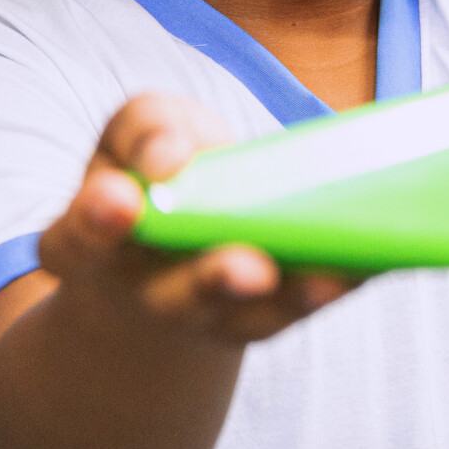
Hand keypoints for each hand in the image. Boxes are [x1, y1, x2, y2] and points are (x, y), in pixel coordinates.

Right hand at [40, 92, 353, 347]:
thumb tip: (169, 155)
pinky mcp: (263, 318)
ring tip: (326, 279)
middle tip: (247, 267)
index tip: (121, 197)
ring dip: (290, 299)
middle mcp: (142, 295)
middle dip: (211, 282)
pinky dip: (337, 284)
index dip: (97, 220)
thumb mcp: (138, 134)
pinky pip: (304, 306)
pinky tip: (371, 262)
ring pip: (247, 319)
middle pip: (172, 300)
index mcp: (87, 246)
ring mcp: (207, 317)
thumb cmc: (153, 175)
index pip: (77, 240)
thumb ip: (146, 129)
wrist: (171, 248)